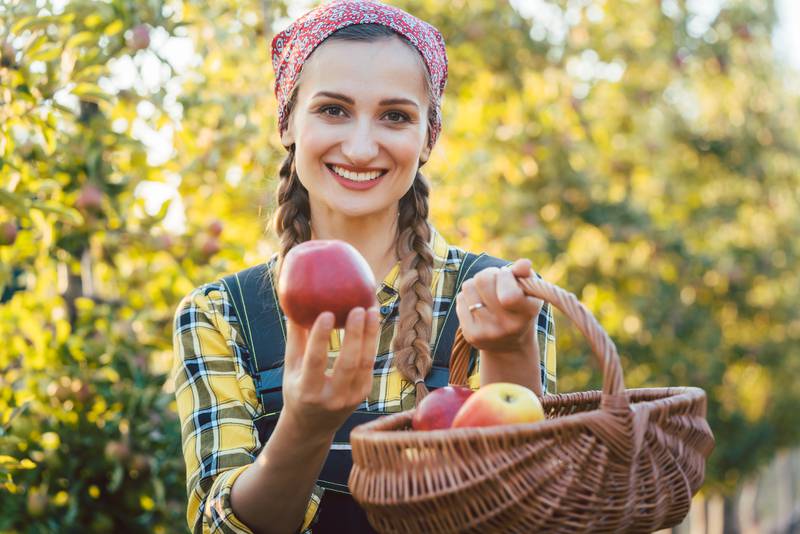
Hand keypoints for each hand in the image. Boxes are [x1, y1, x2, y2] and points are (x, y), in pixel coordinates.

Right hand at [281, 306, 379, 438]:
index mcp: (308, 391)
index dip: (321, 338)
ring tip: (371, 310)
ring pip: (364, 363)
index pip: (315, 362)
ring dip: (370, 335)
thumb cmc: (298, 390)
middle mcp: (332, 397)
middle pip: (348, 363)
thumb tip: (293, 307)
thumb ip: (295, 340)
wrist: (313, 426)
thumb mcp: (291, 369)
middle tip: (358, 308)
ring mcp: (351, 397)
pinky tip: (372, 323)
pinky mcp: (364, 393)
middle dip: (355, 334)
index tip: (327, 314)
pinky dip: (372, 343)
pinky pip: (369, 365)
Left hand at [455, 258, 542, 355]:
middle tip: (496, 283)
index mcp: (528, 312)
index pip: (509, 293)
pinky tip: (479, 306)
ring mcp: (489, 332)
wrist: (510, 344)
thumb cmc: (520, 306)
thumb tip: (524, 263)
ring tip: (487, 294)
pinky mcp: (472, 335)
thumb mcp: (529, 290)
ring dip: (476, 285)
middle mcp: (508, 325)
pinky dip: (468, 297)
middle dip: (488, 275)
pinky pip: (460, 299)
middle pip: (483, 280)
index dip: (505, 276)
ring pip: (469, 286)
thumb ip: (526, 274)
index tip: (508, 276)